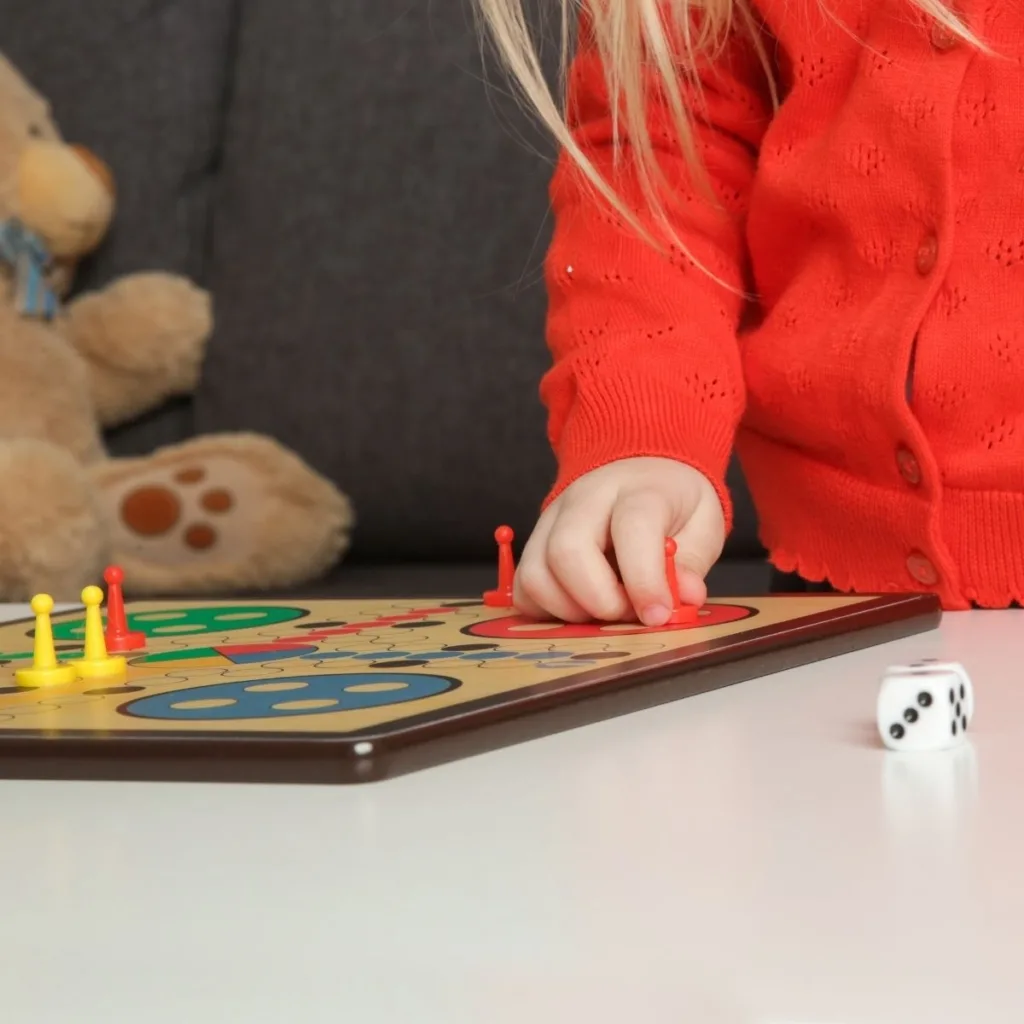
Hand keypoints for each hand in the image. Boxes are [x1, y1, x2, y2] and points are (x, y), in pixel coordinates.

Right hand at [514, 457, 725, 625]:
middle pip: (567, 550)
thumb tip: (683, 598)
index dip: (643, 580)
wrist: (637, 467)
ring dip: (570, 609)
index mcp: (638, 489)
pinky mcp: (533, 543)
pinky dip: (546, 610)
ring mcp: (551, 520)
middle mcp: (585, 499)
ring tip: (604, 609)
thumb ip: (692, 561)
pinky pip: (522, 587)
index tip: (657, 615)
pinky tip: (579, 607)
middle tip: (628, 612)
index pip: (631, 528)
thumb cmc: (671, 500)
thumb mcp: (702, 522)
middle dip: (599, 600)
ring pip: (535, 573)